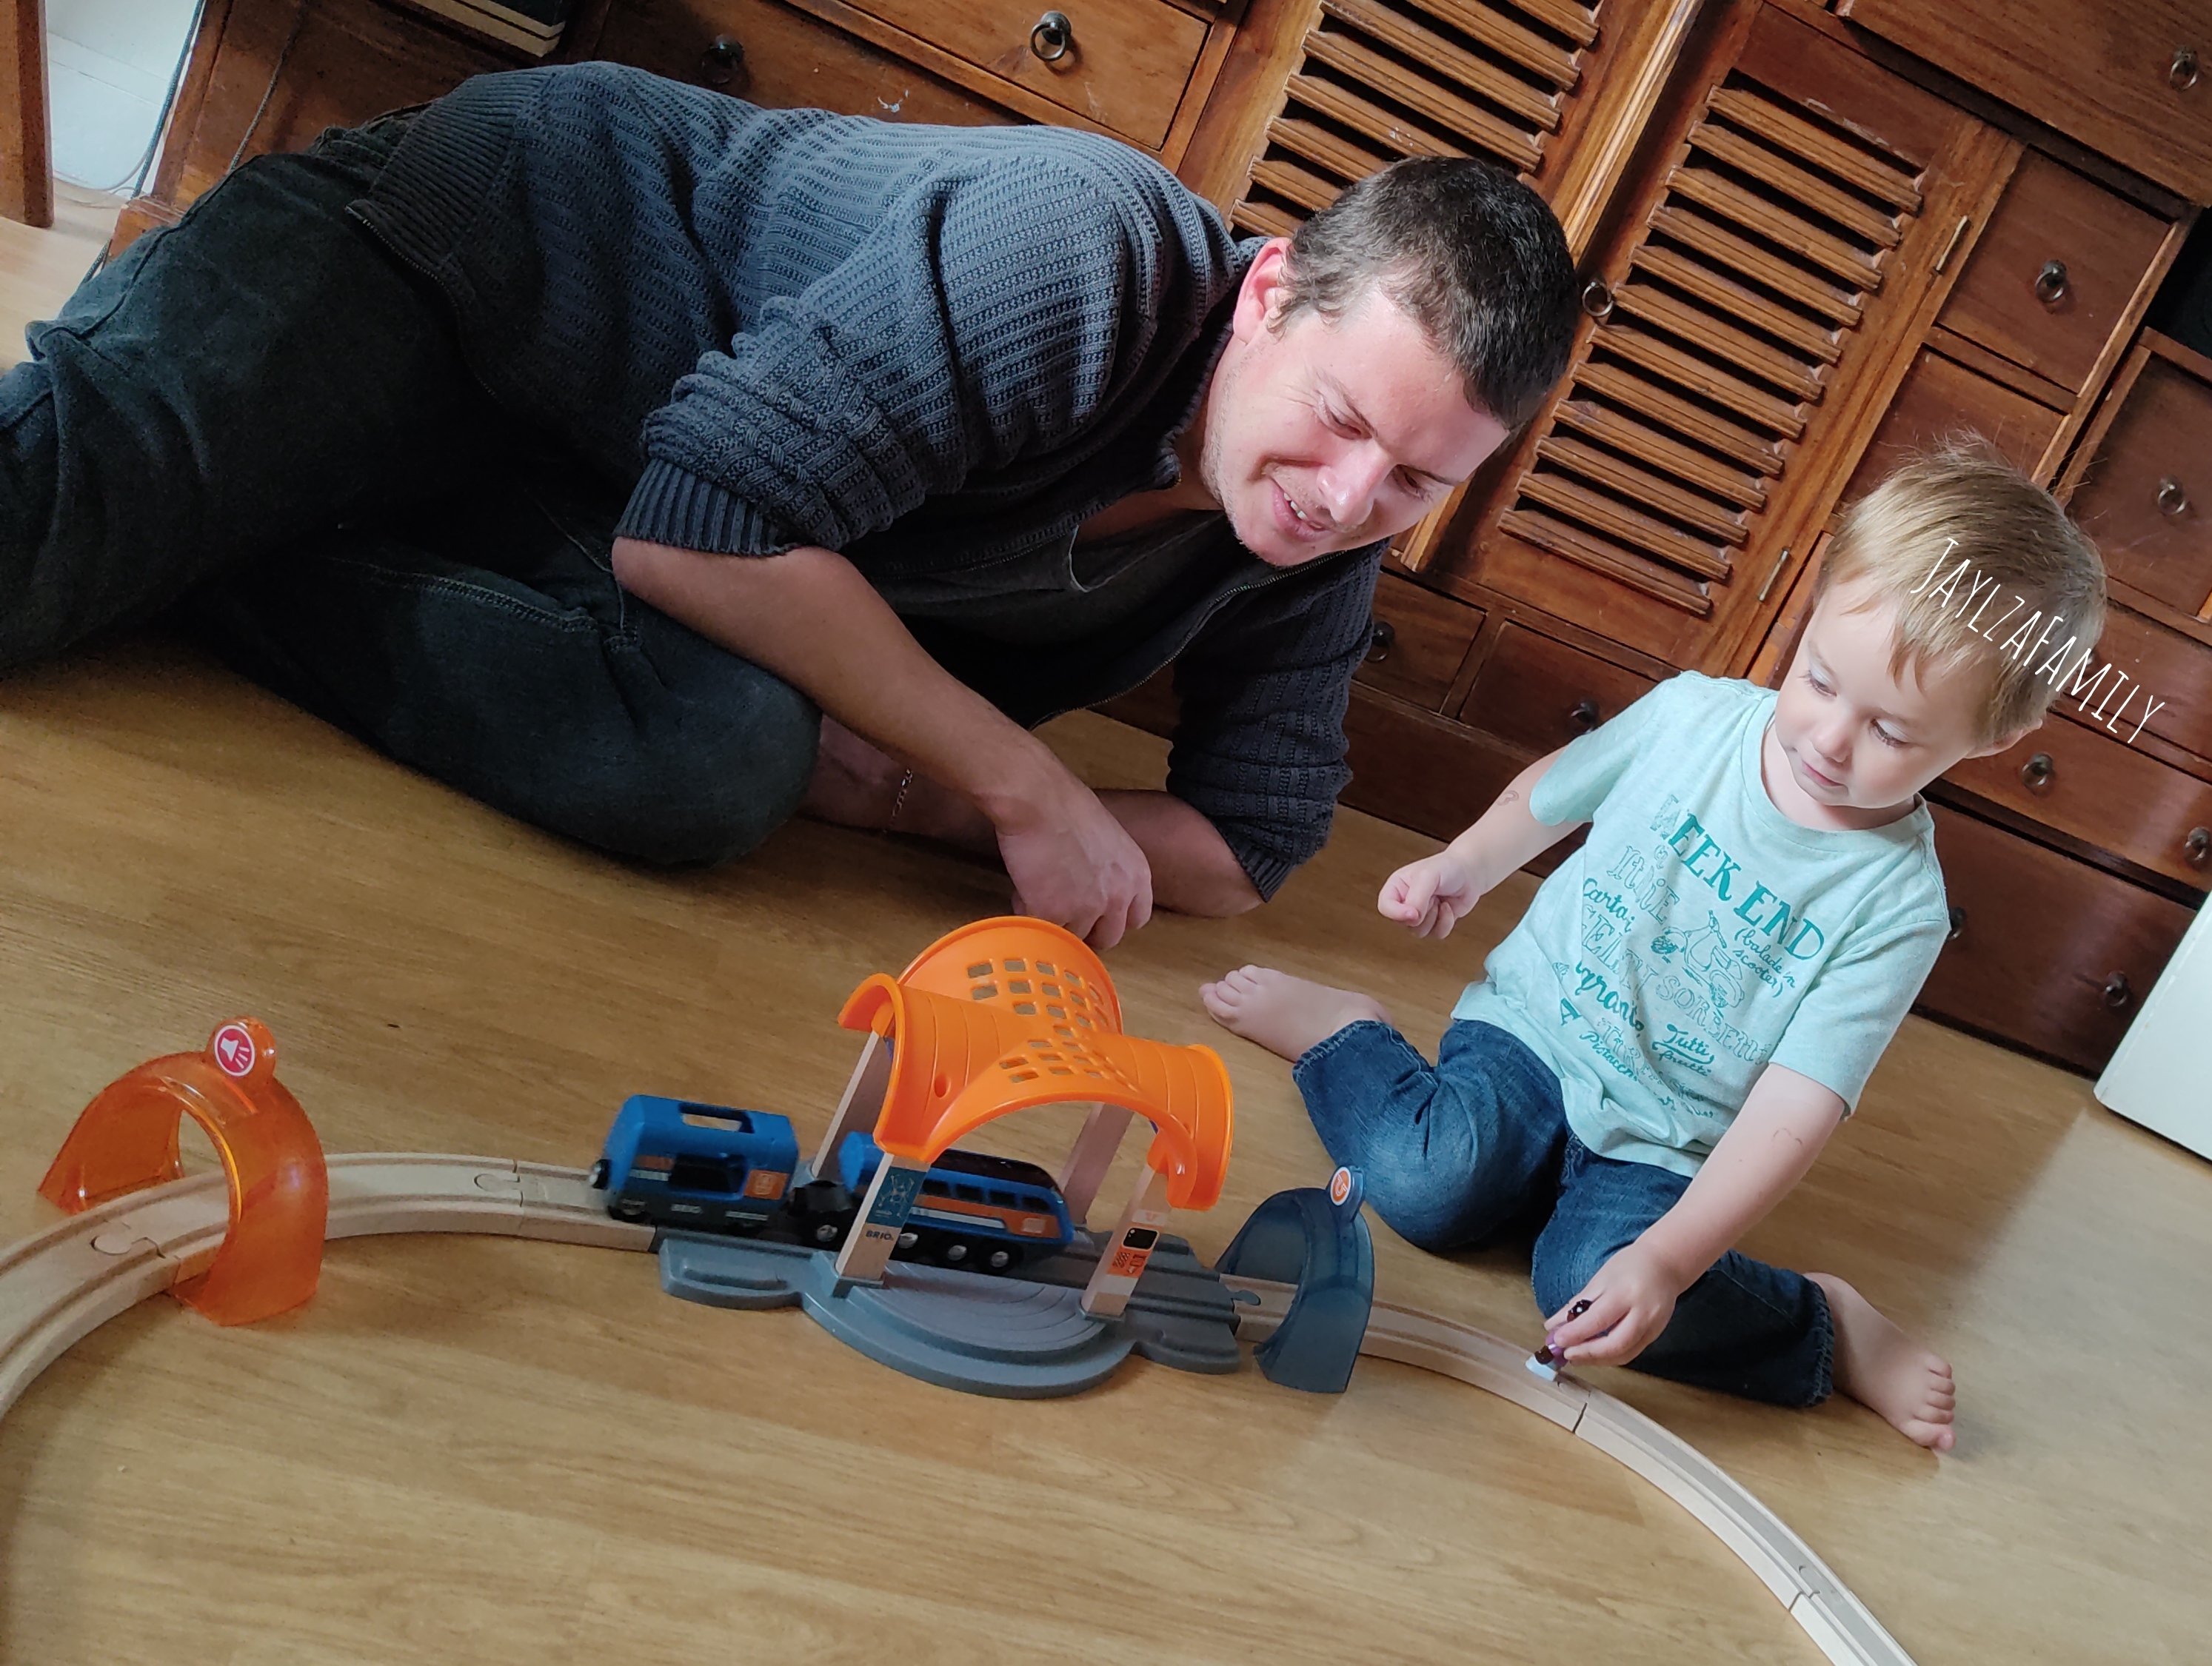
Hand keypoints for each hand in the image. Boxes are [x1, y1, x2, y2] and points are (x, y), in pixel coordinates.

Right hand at [993, 769, 1154, 949]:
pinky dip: (1029, 913)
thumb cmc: (1067, 806)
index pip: (1138, 918)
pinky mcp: (1053, 914)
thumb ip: (1112, 869)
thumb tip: (1098, 886)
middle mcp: (1118, 896)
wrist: (1038, 799)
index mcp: (1137, 875)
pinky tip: (1023, 890)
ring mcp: (1086, 908)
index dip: (1115, 918)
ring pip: (1072, 937)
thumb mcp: (1110, 839)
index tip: (1099, 915)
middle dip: (1086, 930)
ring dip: (1055, 921)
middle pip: (1108, 937)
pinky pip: (1042, 929)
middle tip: (1065, 913)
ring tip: (1038, 890)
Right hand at [1377, 850, 1482, 937]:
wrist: (1469, 873)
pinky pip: (1436, 935)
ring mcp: (1420, 914)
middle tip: (1432, 897)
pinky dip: (1445, 922)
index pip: (1385, 907)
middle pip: (1402, 922)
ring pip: (1418, 932)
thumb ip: (1416, 898)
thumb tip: (1412, 919)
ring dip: (1434, 918)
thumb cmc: (1447, 869)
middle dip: (1421, 913)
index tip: (1413, 913)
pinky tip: (1448, 907)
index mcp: (1396, 887)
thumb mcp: (1428, 877)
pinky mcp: (1435, 923)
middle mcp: (1405, 902)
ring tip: (1439, 900)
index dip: (1397, 913)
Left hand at [1543, 1241, 1688, 1367]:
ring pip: (1624, 1354)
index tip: (1556, 1340)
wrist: (1665, 1264)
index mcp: (1625, 1293)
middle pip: (1614, 1344)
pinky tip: (1594, 1353)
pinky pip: (1631, 1352)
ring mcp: (1653, 1327)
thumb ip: (1578, 1304)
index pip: (1597, 1320)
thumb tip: (1554, 1325)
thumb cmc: (1629, 1266)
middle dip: (1587, 1354)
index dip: (1575, 1334)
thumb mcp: (1600, 1279)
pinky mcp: (1656, 1336)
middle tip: (1566, 1354)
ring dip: (1597, 1360)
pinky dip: (1610, 1356)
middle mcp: (1643, 1313)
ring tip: (1576, 1356)